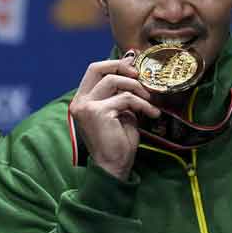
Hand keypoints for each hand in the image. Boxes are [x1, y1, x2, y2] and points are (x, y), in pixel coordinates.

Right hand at [69, 52, 160, 180]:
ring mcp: (87, 106)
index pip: (93, 71)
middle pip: (97, 68)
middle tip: (139, 76)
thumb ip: (121, 93)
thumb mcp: (120, 111)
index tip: (134, 69)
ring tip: (149, 100)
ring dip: (136, 88)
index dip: (114, 65)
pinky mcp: (98, 113)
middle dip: (121, 66)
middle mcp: (80, 102)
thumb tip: (132, 68)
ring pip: (114, 81)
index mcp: (82, 101)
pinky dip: (143, 104)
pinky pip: (126, 99)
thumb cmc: (117, 143)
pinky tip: (152, 114)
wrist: (113, 167)